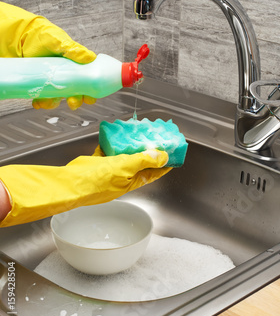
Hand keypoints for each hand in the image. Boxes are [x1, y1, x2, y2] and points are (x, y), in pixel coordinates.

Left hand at [0, 1, 96, 109]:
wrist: (22, 36)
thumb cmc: (44, 35)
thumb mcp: (59, 40)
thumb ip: (73, 49)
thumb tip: (90, 58)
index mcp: (76, 65)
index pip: (87, 81)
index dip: (90, 92)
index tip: (90, 98)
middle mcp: (66, 75)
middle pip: (75, 93)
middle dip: (75, 101)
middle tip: (72, 103)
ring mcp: (53, 80)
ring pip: (58, 97)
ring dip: (55, 103)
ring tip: (48, 102)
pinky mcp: (40, 84)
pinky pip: (42, 97)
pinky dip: (40, 102)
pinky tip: (37, 102)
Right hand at [0, 148, 170, 226]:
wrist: (69, 183)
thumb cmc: (96, 181)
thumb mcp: (125, 167)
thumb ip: (143, 160)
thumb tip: (162, 156)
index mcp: (132, 181)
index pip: (154, 172)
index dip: (165, 163)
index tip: (173, 153)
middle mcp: (122, 176)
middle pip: (140, 162)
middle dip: (148, 150)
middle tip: (156, 137)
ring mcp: (109, 170)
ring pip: (124, 155)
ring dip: (131, 145)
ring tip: (138, 131)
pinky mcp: (97, 163)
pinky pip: (108, 150)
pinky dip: (112, 142)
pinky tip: (114, 133)